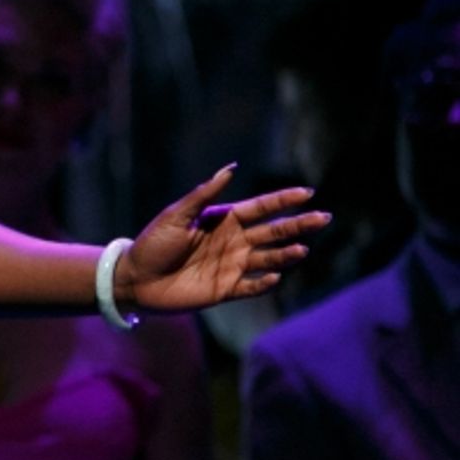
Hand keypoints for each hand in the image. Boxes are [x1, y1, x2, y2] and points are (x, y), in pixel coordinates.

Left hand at [117, 164, 329, 311]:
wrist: (135, 278)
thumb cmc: (153, 243)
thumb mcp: (176, 215)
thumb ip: (204, 195)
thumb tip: (231, 169)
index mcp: (223, 220)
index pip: (260, 208)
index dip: (283, 200)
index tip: (307, 192)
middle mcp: (233, 242)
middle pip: (273, 232)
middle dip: (298, 225)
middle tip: (324, 218)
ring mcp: (231, 266)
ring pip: (268, 258)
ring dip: (285, 254)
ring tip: (301, 249)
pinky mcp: (225, 289)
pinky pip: (251, 286)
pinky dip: (264, 282)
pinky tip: (275, 275)